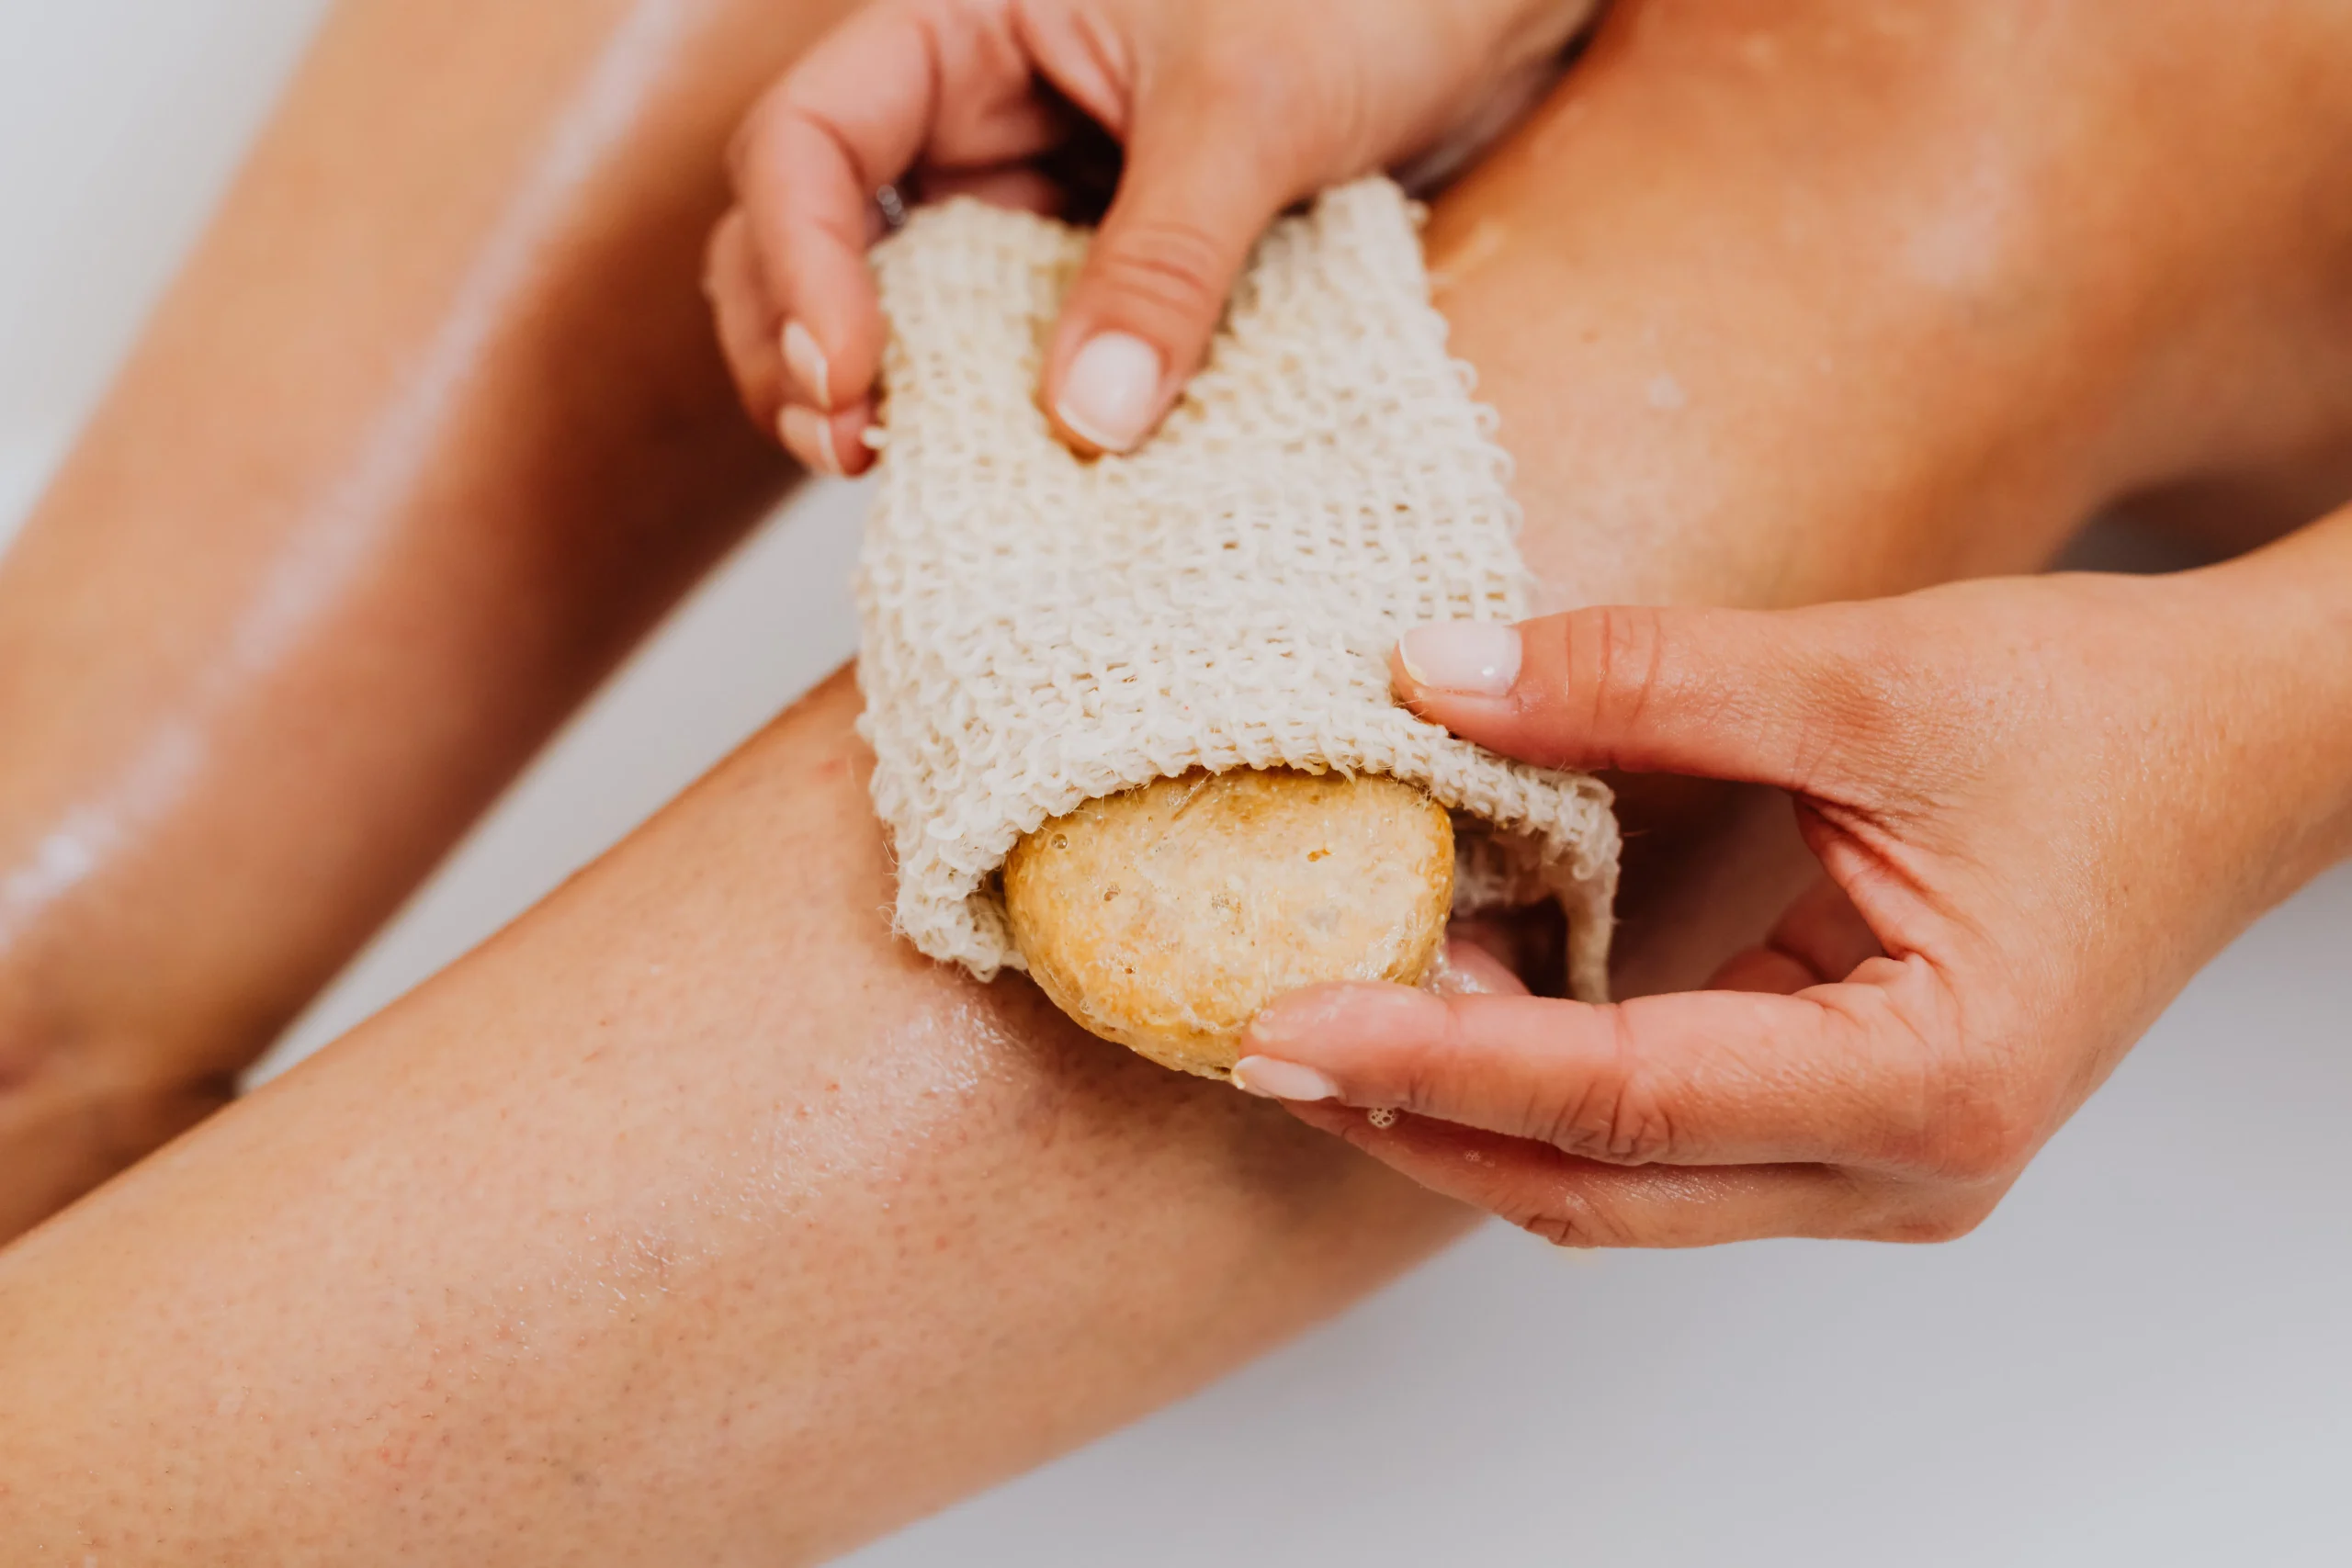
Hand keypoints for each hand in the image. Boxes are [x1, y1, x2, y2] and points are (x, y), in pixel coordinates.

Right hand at [705, 0, 1594, 474]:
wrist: (1489, 15)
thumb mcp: (1254, 109)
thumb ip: (1166, 260)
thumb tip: (1085, 427)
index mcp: (965, 26)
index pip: (807, 141)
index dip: (798, 265)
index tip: (852, 380)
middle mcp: (980, 113)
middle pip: (821, 241)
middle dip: (811, 355)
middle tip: (857, 461)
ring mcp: (1041, 198)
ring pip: (923, 315)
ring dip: (908, 405)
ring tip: (927, 492)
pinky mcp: (1113, 271)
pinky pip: (1035, 355)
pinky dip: (1023, 422)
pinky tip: (1039, 487)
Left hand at [1232, 531, 2351, 1245]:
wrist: (2244, 751)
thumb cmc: (2102, 719)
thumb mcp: (1863, 674)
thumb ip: (1640, 679)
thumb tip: (1429, 674)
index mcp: (1925, 1082)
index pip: (1616, 1101)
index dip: (1432, 1063)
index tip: (1279, 1021)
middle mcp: (1902, 1171)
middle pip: (1593, 1189)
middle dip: (1412, 1119)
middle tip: (1254, 1031)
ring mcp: (1878, 1171)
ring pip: (1616, 1187)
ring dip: (1465, 1110)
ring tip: (1331, 1003)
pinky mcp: (1851, 1128)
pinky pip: (1659, 1141)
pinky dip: (1542, 1082)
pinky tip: (1463, 990)